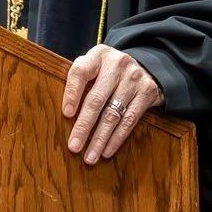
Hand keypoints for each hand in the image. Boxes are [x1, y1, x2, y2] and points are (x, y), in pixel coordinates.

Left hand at [62, 44, 162, 164]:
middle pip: (97, 98)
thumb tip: (64, 114)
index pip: (81, 72)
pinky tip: (107, 151)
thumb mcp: (95, 65)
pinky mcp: (147, 92)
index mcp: (99, 55)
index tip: (66, 114)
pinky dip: (116, 138)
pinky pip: (130, 120)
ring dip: (99, 138)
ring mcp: (134, 78)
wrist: (146, 65)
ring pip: (113, 113)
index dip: (72, 93)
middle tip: (74, 146)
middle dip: (84, 126)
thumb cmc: (109, 71)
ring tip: (89, 156)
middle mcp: (118, 63)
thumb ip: (80, 80)